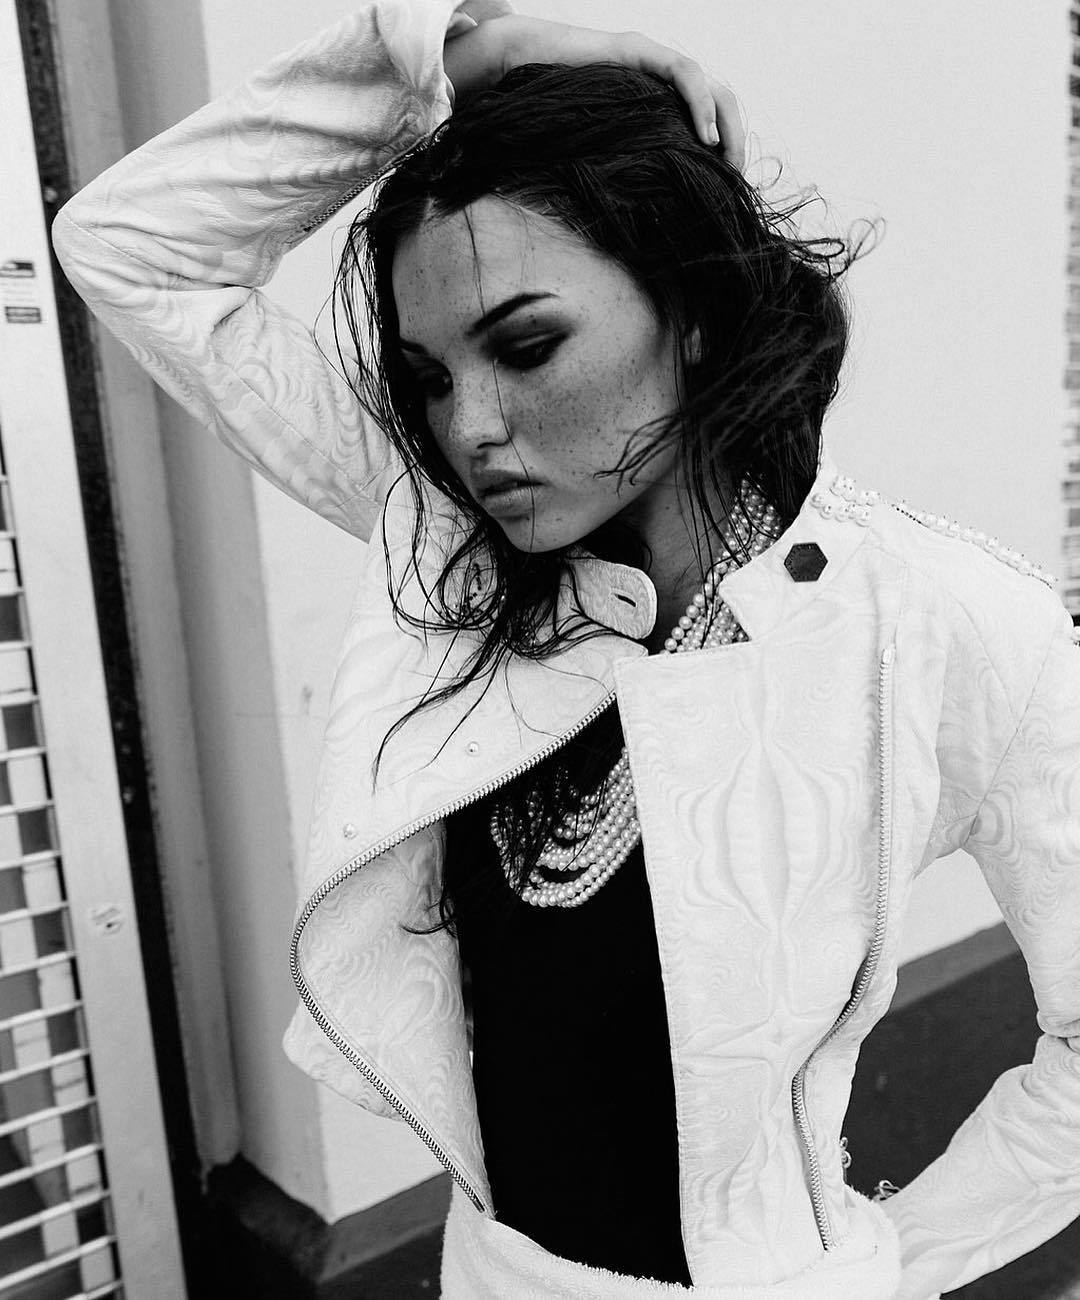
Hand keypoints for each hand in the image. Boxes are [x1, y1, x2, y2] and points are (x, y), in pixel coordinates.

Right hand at [444, 14, 743, 164]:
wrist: (519, 69)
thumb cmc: (553, 115)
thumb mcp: (602, 147)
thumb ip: (626, 164)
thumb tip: (642, 214)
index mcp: (658, 99)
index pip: (708, 117)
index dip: (725, 147)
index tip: (729, 184)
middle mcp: (662, 77)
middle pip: (720, 101)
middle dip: (735, 138)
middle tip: (736, 176)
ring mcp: (653, 60)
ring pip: (711, 85)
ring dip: (725, 124)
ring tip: (725, 158)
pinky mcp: (639, 52)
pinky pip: (684, 73)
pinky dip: (701, 104)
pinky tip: (704, 135)